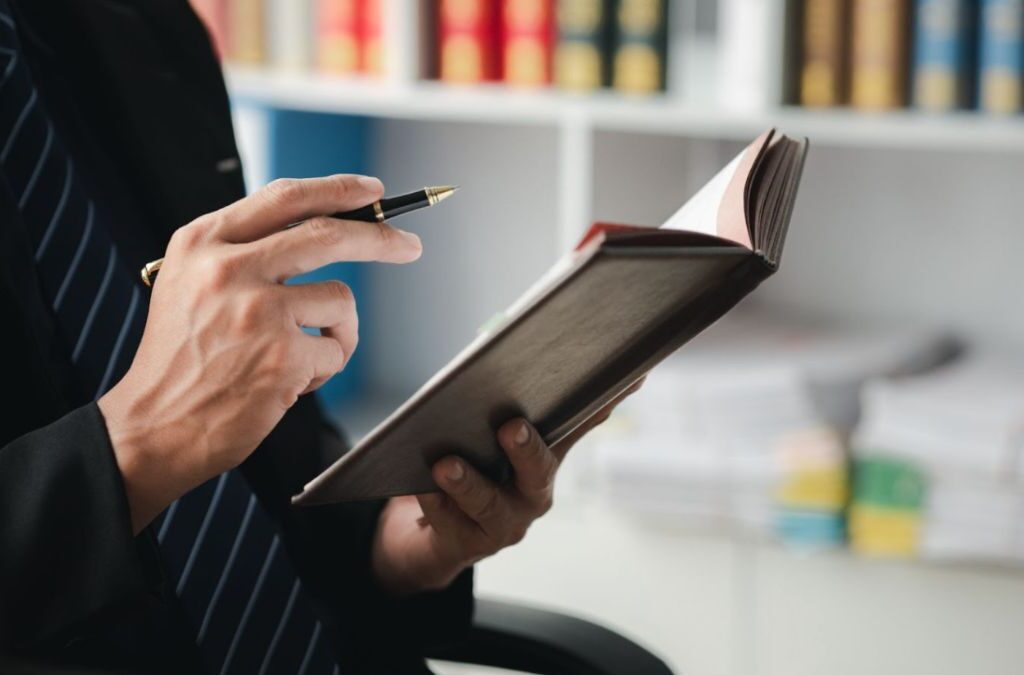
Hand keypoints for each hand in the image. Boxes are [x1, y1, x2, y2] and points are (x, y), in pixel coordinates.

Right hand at [98, 175, 421, 532]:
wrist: (154, 426)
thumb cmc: (182, 359)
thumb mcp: (191, 283)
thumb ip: (244, 251)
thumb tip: (323, 227)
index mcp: (203, 243)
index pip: (284, 197)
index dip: (337, 190)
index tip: (372, 191)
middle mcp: (227, 269)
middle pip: (328, 234)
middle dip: (381, 238)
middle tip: (409, 245)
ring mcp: (257, 311)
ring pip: (340, 300)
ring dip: (337, 332)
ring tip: (299, 358)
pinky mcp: (282, 356)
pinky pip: (336, 349)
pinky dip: (323, 369)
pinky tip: (287, 383)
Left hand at [371, 379, 644, 594]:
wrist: (438, 532)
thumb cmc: (470, 465)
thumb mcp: (490, 431)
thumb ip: (505, 394)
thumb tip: (510, 338)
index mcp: (546, 455)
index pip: (582, 421)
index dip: (608, 400)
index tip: (630, 374)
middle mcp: (534, 491)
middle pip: (539, 470)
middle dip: (527, 448)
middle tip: (510, 427)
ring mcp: (504, 522)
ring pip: (488, 503)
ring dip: (467, 482)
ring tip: (444, 465)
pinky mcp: (467, 543)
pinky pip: (449, 522)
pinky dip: (433, 502)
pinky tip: (419, 486)